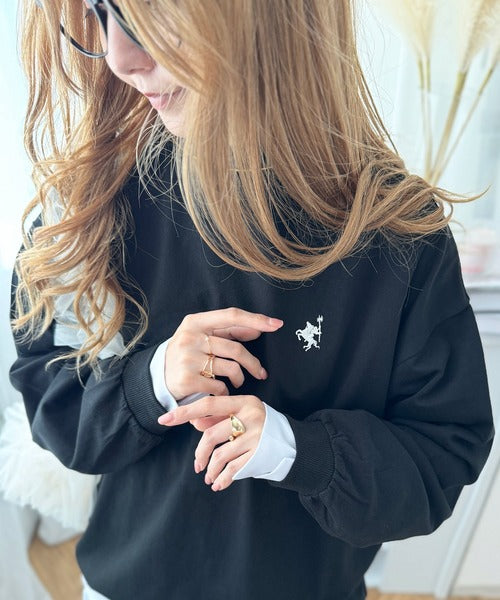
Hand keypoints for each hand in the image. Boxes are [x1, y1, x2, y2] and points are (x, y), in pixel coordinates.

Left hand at [158, 394, 265, 491]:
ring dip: (210, 469)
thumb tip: (194, 421)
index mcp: (244, 402)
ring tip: (207, 476)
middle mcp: (250, 416)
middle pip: (212, 435)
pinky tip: (218, 483)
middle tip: (197, 465)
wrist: (292, 443)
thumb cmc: (261, 426)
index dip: (185, 411)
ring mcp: (256, 436)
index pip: (208, 404)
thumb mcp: (242, 414)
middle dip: (199, 453)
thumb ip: (218, 417)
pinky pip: (233, 469)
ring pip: (220, 455)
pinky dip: (222, 478)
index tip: (165, 418)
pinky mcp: (259, 454)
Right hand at [164, 307, 282, 399]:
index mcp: (195, 322)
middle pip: (235, 348)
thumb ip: (227, 332)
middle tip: (261, 373)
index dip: (256, 320)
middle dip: (253, 363)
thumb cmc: (186, 355)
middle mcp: (190, 337)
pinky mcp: (187, 380)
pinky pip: (220, 386)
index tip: (276, 324)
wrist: (157, 379)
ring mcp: (187, 358)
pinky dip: (225, 392)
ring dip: (240, 379)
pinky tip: (221, 392)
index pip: (231, 316)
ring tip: (238, 382)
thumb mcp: (201, 337)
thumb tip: (256, 329)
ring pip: (231, 368)